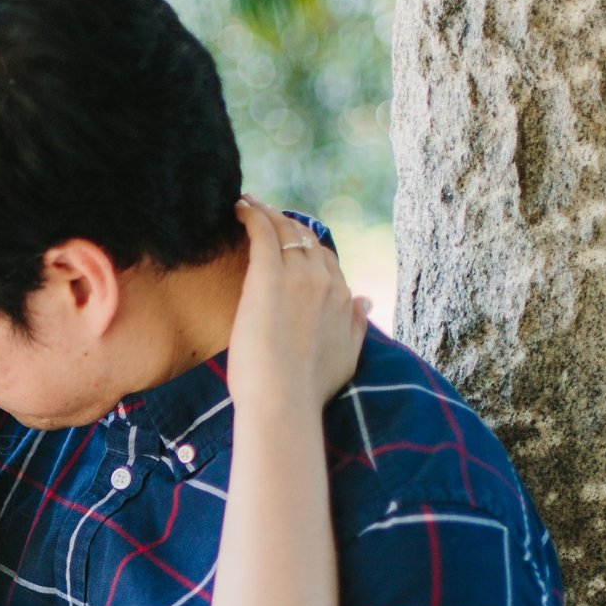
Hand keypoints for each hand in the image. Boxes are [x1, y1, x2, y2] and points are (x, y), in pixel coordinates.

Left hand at [229, 198, 369, 421]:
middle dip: (287, 223)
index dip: (307, 247)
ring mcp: (297, 277)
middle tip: (266, 213)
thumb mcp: (348, 356)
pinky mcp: (267, 279)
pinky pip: (262, 234)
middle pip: (306, 239)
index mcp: (343, 298)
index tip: (291, 241)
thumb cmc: (310, 389)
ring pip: (285, 230)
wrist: (284, 401)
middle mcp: (324, 281)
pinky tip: (240, 207)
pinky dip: (252, 215)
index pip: (326, 260)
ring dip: (268, 212)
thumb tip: (365, 300)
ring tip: (250, 203)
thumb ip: (356, 324)